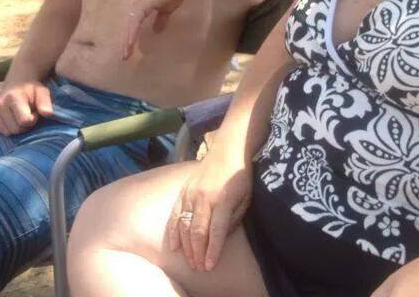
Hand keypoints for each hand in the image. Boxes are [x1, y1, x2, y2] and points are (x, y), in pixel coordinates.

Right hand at [0, 80, 52, 134]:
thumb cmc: (31, 90)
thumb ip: (45, 102)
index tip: (35, 112)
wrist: (16, 83)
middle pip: (16, 129)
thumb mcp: (42, 92)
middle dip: (26, 125)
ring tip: (21, 116)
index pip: (24, 121)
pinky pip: (3, 132)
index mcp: (13, 97)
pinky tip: (14, 118)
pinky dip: (10, 128)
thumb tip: (48, 114)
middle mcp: (0, 104)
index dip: (33, 119)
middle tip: (29, 114)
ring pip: (9, 132)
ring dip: (18, 127)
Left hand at [123, 0, 189, 59]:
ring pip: (129, 27)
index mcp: (142, 5)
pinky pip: (134, 23)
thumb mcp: (168, 7)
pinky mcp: (142, 5)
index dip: (132, 36)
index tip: (131, 49)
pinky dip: (132, 34)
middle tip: (125, 57)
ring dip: (127, 41)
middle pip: (129, 27)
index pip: (134, 24)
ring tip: (126, 55)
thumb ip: (161, 18)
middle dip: (126, 42)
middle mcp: (137, 5)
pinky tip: (130, 44)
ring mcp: (138, 4)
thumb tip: (157, 30)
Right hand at [166, 155, 250, 271]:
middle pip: (198, 232)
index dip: (212, 251)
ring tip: (190, 261)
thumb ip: (233, 218)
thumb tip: (220, 237)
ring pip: (184, 226)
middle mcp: (204, 197)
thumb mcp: (246, 197)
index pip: (216, 231)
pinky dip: (173, 232)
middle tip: (199, 268)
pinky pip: (175, 214)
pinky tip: (174, 246)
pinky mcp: (184, 191)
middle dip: (198, 253)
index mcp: (223, 200)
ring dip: (186, 247)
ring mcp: (191, 194)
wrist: (227, 150)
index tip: (210, 266)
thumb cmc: (240, 176)